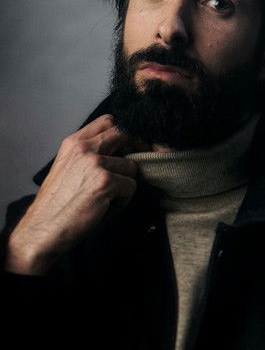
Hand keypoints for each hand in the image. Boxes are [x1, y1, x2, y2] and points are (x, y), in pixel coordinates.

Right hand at [5, 114, 139, 275]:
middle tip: (133, 167)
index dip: (124, 131)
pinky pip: (131, 187)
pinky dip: (122, 202)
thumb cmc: (56, 203)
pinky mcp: (106, 182)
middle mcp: (84, 148)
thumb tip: (120, 149)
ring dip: (125, 185)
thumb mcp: (67, 167)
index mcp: (73, 142)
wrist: (43, 228)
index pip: (108, 121)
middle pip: (123, 134)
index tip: (131, 145)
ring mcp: (96, 163)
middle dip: (136, 148)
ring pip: (132, 167)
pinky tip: (105, 209)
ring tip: (107, 199)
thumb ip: (89, 154)